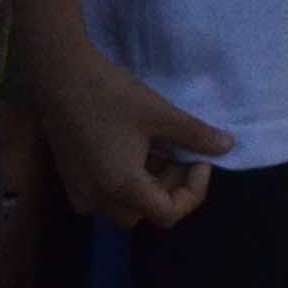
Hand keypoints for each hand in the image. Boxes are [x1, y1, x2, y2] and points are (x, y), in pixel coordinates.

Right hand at [25, 35, 231, 225]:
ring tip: (157, 148)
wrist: (59, 74)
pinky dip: (125, 180)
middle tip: (179, 154)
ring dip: (149, 184)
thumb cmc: (111, 94)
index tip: (199, 160)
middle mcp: (99, 199)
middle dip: (170, 187)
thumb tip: (228, 147)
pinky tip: (131, 149)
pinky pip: (105, 194)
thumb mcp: (159, 113)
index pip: (168, 214)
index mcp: (122, 188)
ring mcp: (81, 191)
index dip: (192, 192)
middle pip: (147, 212)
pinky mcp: (71, 178)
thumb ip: (195, 135)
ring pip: (125, 205)